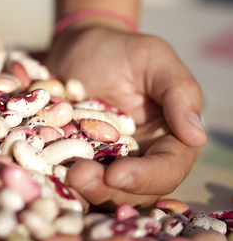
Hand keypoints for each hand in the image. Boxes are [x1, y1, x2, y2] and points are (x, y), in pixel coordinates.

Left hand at [46, 23, 206, 209]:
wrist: (77, 48)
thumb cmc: (121, 50)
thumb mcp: (154, 59)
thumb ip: (179, 92)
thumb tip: (196, 137)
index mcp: (167, 139)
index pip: (167, 169)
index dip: (145, 178)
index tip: (117, 175)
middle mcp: (139, 158)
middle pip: (132, 191)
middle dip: (107, 190)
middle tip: (78, 176)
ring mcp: (104, 163)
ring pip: (101, 192)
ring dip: (83, 191)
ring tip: (63, 175)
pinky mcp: (76, 161)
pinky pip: (71, 178)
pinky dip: (60, 181)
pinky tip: (45, 173)